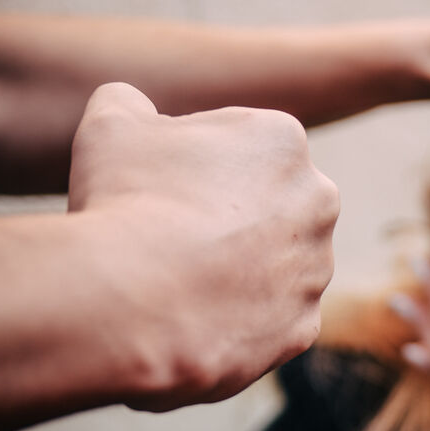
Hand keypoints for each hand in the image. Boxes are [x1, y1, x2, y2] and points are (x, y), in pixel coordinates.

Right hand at [68, 82, 340, 409]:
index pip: (240, 146)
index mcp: (283, 141)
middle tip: (168, 234)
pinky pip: (268, 319)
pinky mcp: (303, 326)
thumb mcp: (111, 125)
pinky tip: (195, 317)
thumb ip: (129, 103)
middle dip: (226, 217)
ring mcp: (315, 269)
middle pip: (266, 206)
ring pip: (271, 265)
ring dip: (236, 270)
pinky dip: (236, 320)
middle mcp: (318, 202)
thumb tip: (134, 106)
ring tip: (177, 280)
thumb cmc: (124, 201)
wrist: (133, 301)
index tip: (158, 188)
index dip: (190, 167)